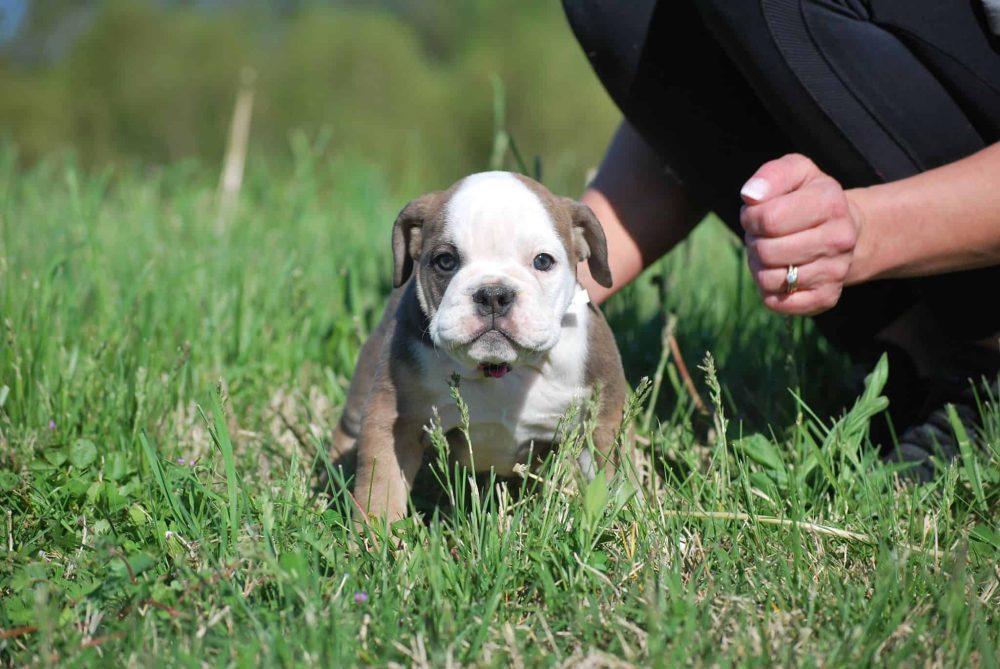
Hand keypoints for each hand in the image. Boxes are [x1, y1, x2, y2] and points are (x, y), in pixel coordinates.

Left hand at [739, 154, 861, 315]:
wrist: (845, 230)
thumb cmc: (809, 198)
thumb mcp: (795, 173)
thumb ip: (771, 176)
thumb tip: (750, 196)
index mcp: (830, 202)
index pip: (768, 219)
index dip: (751, 218)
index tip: (756, 214)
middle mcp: (839, 239)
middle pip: (766, 252)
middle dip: (754, 242)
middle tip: (763, 235)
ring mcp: (835, 271)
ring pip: (769, 279)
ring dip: (759, 266)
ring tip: (771, 253)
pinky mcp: (826, 298)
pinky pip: (778, 303)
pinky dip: (769, 290)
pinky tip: (781, 272)